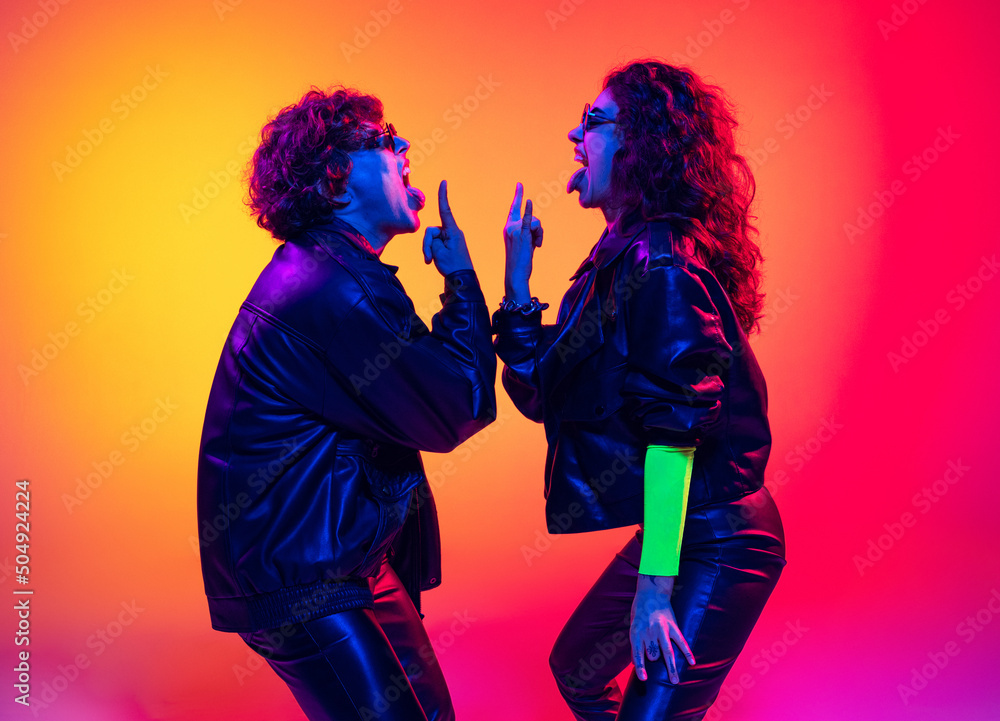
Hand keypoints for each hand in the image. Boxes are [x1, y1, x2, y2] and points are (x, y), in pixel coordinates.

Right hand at [423, 180, 473, 275]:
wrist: (461, 281)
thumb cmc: (452, 265)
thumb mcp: (438, 252)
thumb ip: (432, 240)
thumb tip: (433, 239)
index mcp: (452, 230)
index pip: (445, 210)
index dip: (443, 196)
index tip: (444, 182)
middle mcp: (451, 232)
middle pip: (432, 231)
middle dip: (427, 243)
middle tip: (429, 257)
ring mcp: (449, 239)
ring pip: (431, 239)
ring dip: (429, 250)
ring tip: (432, 261)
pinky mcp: (447, 246)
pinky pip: (435, 245)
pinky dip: (432, 253)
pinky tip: (431, 262)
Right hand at [503, 182, 542, 301]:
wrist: (516, 274)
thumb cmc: (520, 262)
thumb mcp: (524, 243)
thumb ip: (529, 232)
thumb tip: (538, 228)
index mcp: (508, 228)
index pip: (514, 209)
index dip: (518, 196)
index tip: (519, 185)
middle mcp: (510, 226)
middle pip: (532, 218)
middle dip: (538, 231)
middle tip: (535, 243)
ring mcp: (515, 230)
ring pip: (537, 223)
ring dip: (540, 235)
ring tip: (535, 247)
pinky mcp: (522, 234)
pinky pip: (528, 220)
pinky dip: (529, 211)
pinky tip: (529, 201)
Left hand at [630, 574, 695, 683]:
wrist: (651, 593)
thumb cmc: (640, 611)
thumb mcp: (633, 626)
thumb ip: (635, 643)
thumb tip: (636, 662)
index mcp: (636, 632)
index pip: (637, 654)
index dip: (640, 667)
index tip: (644, 678)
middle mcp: (649, 632)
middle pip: (653, 655)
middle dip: (655, 659)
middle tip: (655, 656)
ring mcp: (662, 629)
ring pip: (667, 652)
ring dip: (672, 668)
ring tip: (675, 680)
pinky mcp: (673, 626)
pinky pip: (681, 642)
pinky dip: (687, 652)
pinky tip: (692, 662)